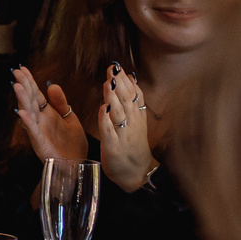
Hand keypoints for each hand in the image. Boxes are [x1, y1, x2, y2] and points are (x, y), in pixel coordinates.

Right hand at [11, 67, 88, 164]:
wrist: (76, 164)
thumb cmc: (72, 143)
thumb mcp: (70, 118)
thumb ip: (60, 103)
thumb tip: (51, 84)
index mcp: (47, 113)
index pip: (36, 94)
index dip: (30, 82)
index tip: (22, 69)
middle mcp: (40, 120)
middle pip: (30, 100)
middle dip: (23, 86)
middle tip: (16, 72)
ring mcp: (39, 130)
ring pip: (28, 112)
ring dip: (22, 100)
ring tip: (17, 87)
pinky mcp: (40, 142)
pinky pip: (32, 131)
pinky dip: (27, 122)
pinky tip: (22, 112)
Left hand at [95, 63, 156, 192]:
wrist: (138, 173)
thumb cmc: (132, 146)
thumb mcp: (136, 122)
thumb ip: (133, 101)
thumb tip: (131, 79)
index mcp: (136, 117)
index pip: (133, 95)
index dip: (126, 80)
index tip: (118, 66)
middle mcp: (131, 123)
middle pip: (126, 100)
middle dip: (119, 83)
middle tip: (112, 68)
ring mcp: (123, 134)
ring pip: (118, 113)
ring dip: (114, 97)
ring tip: (108, 83)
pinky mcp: (113, 146)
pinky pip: (109, 132)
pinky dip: (106, 120)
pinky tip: (102, 109)